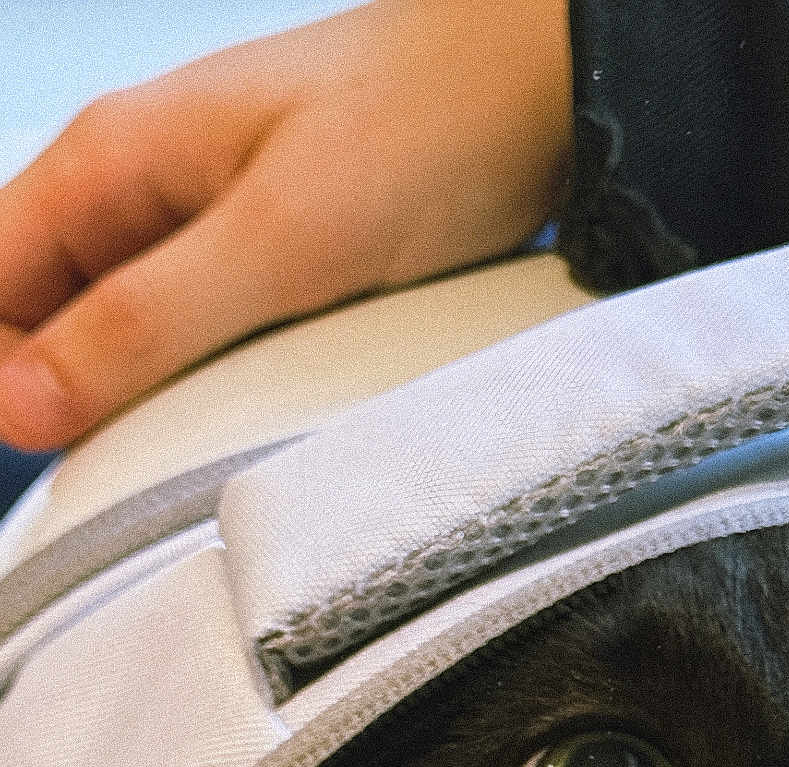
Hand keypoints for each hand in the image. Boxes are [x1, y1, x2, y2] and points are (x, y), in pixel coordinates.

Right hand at [0, 0, 572, 448]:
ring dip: (140, 401)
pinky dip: (207, 387)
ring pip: (121, 335)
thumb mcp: (284, 243)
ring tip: (192, 453)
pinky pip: (198, 337)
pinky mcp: (270, 260)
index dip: (2, 377)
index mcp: (112, 157)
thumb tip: (22, 404)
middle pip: (42, 317)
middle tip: (133, 473)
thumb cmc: (430, 130)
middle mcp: (142, 187)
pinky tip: (246, 420)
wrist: (548, 87)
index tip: (58, 452)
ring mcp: (205, 225)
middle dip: (65, 397)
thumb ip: (147, 322)